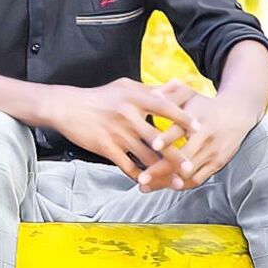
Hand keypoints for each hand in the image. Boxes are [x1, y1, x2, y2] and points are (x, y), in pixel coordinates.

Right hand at [52, 77, 201, 183]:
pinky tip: (150, 183)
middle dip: (176, 155)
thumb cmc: (100, 96)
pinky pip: (128, 167)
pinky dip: (140, 177)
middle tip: (192, 167)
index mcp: (134, 98)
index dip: (183, 118)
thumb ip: (152, 89)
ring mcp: (117, 134)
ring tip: (177, 182)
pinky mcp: (106, 149)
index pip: (164, 108)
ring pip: (145, 157)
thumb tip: (178, 84)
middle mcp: (127, 116)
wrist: (68, 108)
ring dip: (162, 172)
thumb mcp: (125, 87)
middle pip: (158, 139)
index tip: (199, 128)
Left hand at [137, 79, 257, 192]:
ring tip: (146, 187)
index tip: (153, 145)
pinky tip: (163, 186)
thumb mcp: (189, 93)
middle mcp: (205, 138)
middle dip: (161, 170)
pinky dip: (180, 185)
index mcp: (196, 119)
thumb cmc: (205, 104)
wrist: (237, 115)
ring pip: (188, 174)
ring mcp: (212, 153)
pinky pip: (197, 180)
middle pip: (183, 158)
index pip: (181, 130)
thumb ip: (170, 93)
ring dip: (167, 182)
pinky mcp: (217, 164)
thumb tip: (152, 93)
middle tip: (141, 178)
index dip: (167, 138)